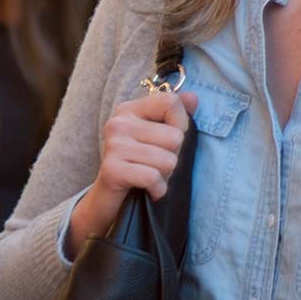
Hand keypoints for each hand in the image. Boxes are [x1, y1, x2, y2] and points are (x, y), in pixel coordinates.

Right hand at [67, 90, 197, 259]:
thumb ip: (176, 116)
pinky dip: (157, 189)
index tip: (166, 142)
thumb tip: (193, 98)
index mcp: (129, 110)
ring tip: (150, 178)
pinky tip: (148, 191)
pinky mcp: (112, 169)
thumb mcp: (157, 139)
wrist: (107, 201)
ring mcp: (113, 145)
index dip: (181, 125)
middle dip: (173, 158)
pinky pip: (153, 177)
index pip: (171, 103)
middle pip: (175, 137)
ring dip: (165, 177)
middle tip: (154, 166)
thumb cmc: (138, 168)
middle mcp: (118, 123)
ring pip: (168, 160)